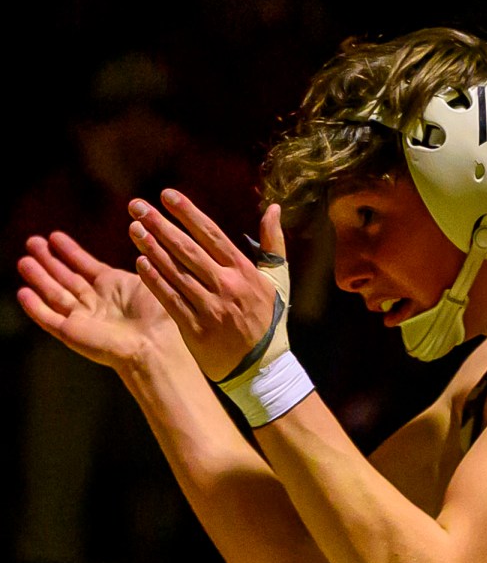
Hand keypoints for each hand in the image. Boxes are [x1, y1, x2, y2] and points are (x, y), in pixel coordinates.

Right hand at [16, 232, 178, 368]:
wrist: (155, 345)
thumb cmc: (162, 315)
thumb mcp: (150, 278)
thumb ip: (142, 259)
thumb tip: (141, 234)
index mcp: (117, 290)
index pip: (87, 267)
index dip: (70, 252)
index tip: (55, 236)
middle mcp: (98, 304)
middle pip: (67, 279)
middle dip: (49, 261)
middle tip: (32, 241)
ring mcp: (84, 319)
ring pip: (54, 295)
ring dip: (38, 278)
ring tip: (24, 260)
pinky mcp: (72, 334)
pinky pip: (48, 318)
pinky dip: (34, 307)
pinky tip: (22, 292)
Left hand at [128, 190, 289, 381]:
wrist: (262, 367)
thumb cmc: (269, 319)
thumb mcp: (277, 280)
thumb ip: (274, 243)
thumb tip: (275, 208)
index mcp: (245, 272)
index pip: (212, 235)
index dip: (188, 213)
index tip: (166, 195)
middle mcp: (227, 286)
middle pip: (188, 249)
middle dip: (160, 225)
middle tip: (136, 206)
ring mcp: (210, 308)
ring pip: (175, 272)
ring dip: (151, 248)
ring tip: (133, 228)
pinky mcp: (195, 328)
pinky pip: (170, 299)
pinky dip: (155, 280)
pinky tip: (139, 262)